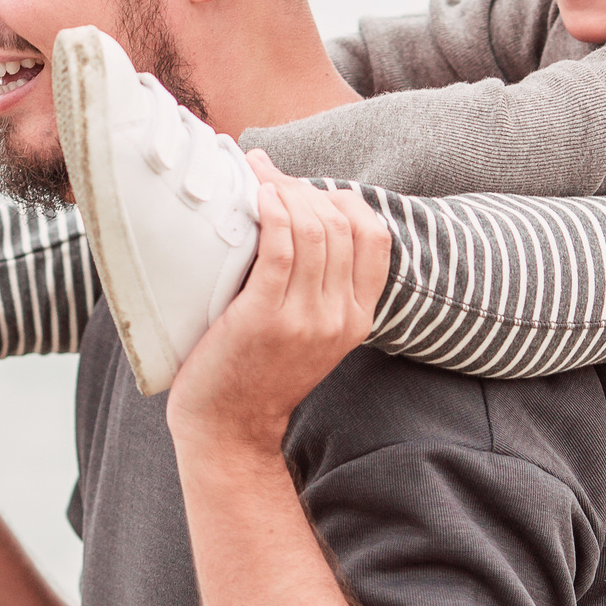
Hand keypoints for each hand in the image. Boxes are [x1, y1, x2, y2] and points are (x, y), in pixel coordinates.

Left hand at [165, 154, 389, 458]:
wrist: (229, 427)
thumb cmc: (257, 369)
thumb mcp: (309, 330)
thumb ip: (318, 283)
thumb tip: (301, 210)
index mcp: (358, 317)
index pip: (376, 236)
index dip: (346, 200)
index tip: (311, 191)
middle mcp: (340, 317)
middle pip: (342, 225)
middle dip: (308, 188)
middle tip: (273, 178)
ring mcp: (305, 318)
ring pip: (315, 230)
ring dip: (286, 193)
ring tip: (260, 181)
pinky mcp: (266, 318)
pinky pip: (281, 249)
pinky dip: (273, 212)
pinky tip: (257, 196)